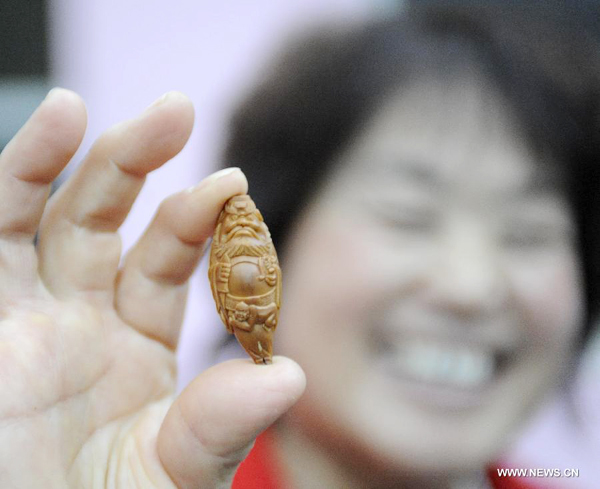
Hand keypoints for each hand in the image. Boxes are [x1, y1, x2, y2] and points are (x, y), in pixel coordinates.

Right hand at [0, 89, 304, 487]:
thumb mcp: (170, 475)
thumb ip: (220, 427)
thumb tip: (291, 377)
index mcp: (138, 340)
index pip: (170, 260)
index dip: (198, 221)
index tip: (232, 186)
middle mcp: (83, 315)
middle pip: (110, 219)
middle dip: (137, 161)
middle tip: (176, 108)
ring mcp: (28, 313)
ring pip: (43, 216)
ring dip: (64, 159)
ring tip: (77, 104)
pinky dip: (12, 184)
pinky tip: (42, 131)